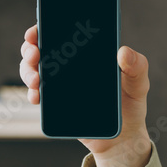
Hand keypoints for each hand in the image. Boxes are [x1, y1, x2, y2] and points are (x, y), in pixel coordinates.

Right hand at [20, 24, 152, 166]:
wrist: (123, 138)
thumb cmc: (131, 106)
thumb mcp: (139, 84)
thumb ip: (138, 66)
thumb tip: (124, 52)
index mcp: (86, 54)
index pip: (61, 32)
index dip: (44, 28)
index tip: (36, 31)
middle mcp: (69, 66)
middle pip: (40, 49)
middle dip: (30, 49)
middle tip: (35, 54)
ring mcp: (59, 85)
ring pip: (34, 71)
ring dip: (28, 71)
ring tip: (37, 79)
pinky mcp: (56, 106)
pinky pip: (38, 96)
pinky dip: (33, 94)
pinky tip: (37, 96)